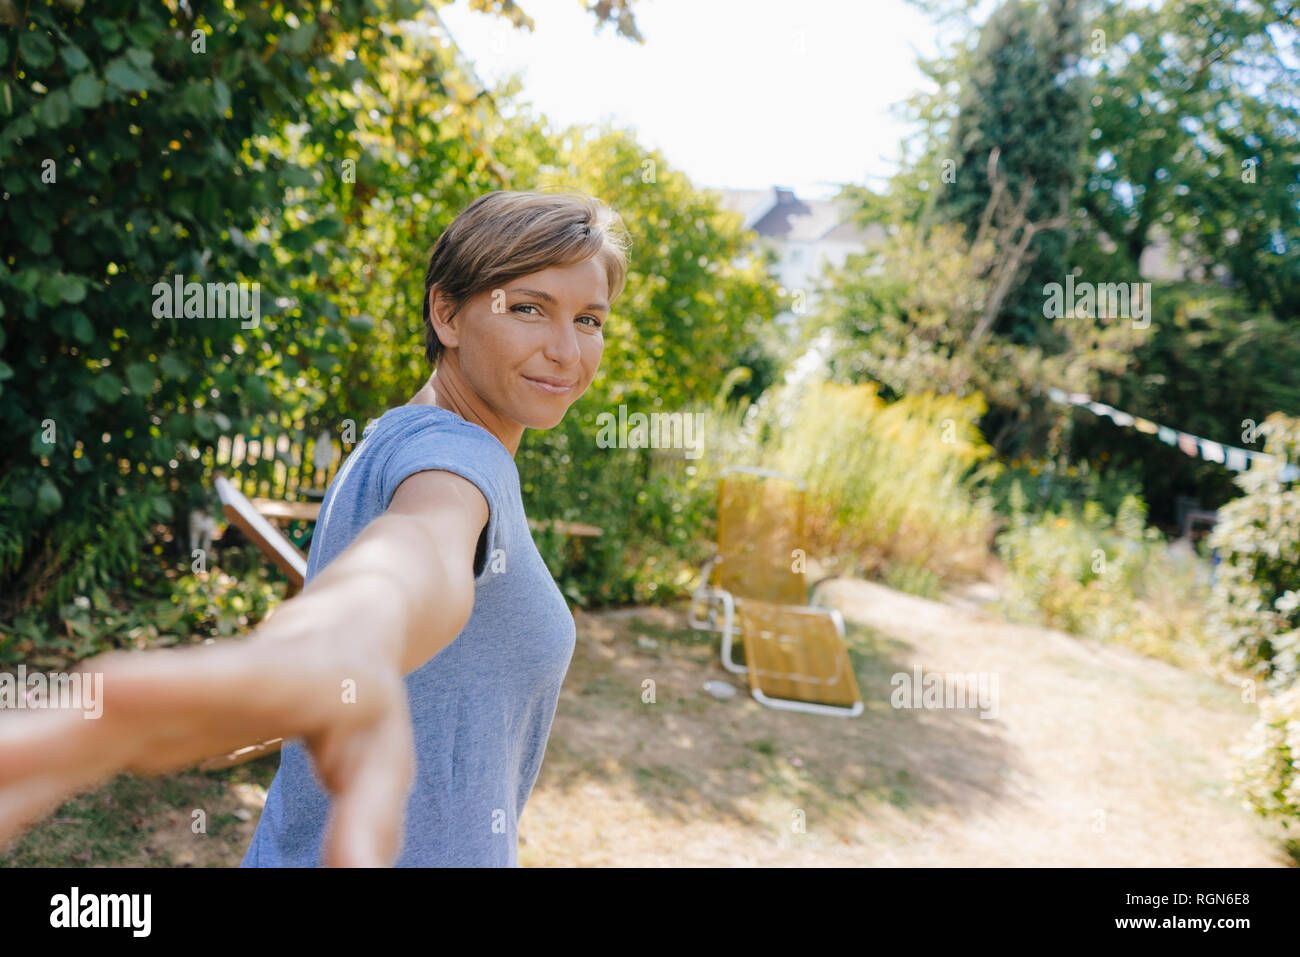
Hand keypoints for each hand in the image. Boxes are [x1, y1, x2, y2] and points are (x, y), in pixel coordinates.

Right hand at [0, 597, 416, 867]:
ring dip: (12, 759)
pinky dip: (21, 786)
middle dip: (40, 739)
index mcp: (277, 677)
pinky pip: (65, 760)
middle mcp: (201, 684)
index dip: (165, 681)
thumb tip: (359, 880)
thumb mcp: (387, 754)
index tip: (99, 687)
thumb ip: (370, 815)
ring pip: (70, 733)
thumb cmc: (366, 699)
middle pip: (113, 712)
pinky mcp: (134, 727)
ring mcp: (158, 704)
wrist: (341, 629)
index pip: (221, 678)